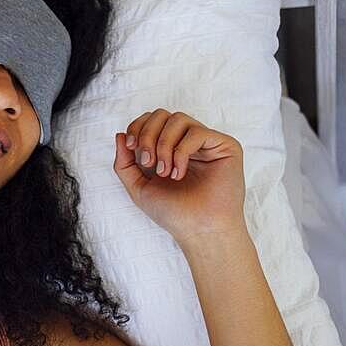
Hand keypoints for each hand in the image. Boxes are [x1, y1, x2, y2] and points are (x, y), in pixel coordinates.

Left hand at [113, 108, 246, 243]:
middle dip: (147, 134)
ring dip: (164, 144)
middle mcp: (188, 142)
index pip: (151, 120)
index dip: (137, 127)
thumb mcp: (138, 187)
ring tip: (165, 172)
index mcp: (169, 148)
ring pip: (178, 119)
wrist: (198, 231)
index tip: (131, 148)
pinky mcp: (225, 146)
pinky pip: (197, 132)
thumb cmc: (173, 213)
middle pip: (162, 114)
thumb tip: (120, 134)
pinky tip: (179, 173)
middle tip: (148, 162)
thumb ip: (125, 163)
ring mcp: (207, 143)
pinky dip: (181, 152)